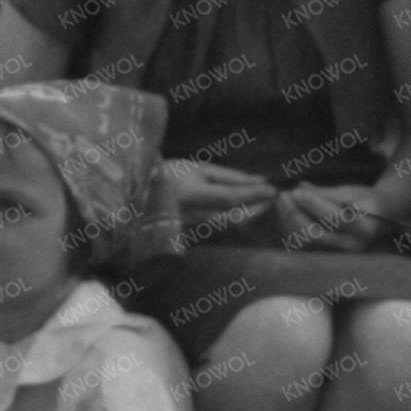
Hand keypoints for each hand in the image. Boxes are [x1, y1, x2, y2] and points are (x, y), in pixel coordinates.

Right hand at [160, 157, 276, 234]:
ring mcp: (189, 233)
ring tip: (263, 203)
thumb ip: (229, 177)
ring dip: (251, 217)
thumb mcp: (197, 168)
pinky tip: (248, 213)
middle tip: (272, 198)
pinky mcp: (191, 242)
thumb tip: (260, 181)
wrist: (137, 197)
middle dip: (258, 209)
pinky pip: (222, 234)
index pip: (230, 198)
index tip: (273, 189)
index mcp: (188, 194)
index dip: (255, 194)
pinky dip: (239, 224)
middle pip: (234, 219)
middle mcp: (188, 217)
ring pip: (230, 230)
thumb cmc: (169, 175)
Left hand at [279, 183, 390, 250]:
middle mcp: (352, 247)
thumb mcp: (351, 192)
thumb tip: (299, 188)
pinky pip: (301, 244)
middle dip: (296, 214)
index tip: (297, 191)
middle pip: (317, 235)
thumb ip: (326, 193)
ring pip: (305, 242)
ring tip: (282, 200)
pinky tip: (283, 212)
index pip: (336, 218)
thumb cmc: (366, 200)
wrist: (379, 218)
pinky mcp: (326, 255)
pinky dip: (289, 228)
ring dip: (289, 221)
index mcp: (365, 229)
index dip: (314, 204)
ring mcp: (338, 254)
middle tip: (284, 194)